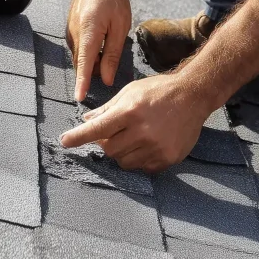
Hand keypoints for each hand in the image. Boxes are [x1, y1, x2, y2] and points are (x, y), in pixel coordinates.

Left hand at [59, 73, 211, 173]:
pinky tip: (148, 144)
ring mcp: (156, 147)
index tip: (64, 141)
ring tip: (133, 137)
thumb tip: (86, 121)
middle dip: (106, 143)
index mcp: (130, 111)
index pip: (98, 129)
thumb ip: (108, 108)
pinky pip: (142, 168)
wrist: (194, 96)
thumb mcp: (131, 92)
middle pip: (109, 150)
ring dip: (122, 153)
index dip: (78, 137)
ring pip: (124, 162)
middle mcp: (142, 131)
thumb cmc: (159, 91)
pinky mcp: (167, 158)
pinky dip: (139, 159)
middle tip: (114, 133)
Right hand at [67, 0, 131, 101]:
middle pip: (83, 64)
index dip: (82, 83)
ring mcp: (70, 32)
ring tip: (109, 43)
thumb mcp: (120, 26)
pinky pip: (80, 48)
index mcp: (88, 33)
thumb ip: (113, 54)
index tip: (79, 98)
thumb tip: (107, 78)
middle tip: (113, 63)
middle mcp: (74, 34)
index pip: (84, 65)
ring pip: (81, 57)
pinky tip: (102, 39)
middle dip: (95, 71)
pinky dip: (90, 51)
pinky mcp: (70, 30)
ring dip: (94, 60)